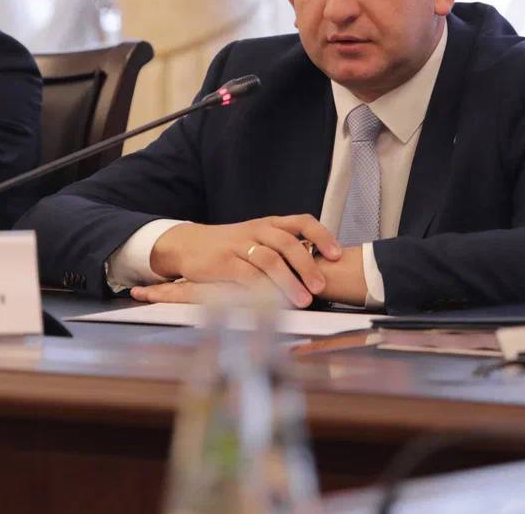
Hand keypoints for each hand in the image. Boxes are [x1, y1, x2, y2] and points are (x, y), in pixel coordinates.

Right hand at [143, 214, 340, 307]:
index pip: (302, 221)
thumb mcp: (257, 239)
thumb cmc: (229, 246)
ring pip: (270, 260)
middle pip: (288, 243)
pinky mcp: (223, 263)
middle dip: (307, 266)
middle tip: (321, 287)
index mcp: (269, 223)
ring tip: (303, 300)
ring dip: (289, 281)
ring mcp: (239, 246)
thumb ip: (282, 249)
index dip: (322, 235)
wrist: (187, 245)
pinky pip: (247, 275)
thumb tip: (318, 269)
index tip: (337, 255)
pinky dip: (263, 289)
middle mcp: (256, 230)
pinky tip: (273, 303)